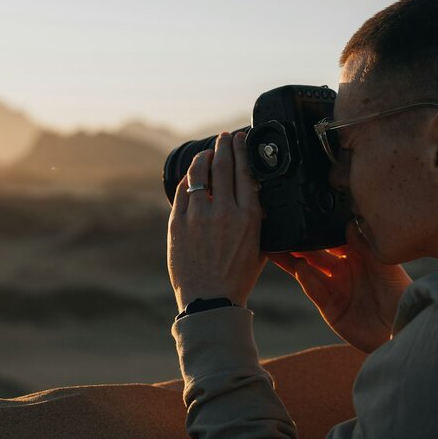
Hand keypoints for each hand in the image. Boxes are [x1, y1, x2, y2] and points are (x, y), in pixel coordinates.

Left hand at [167, 131, 266, 310]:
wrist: (210, 301)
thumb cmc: (237, 277)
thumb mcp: (260, 246)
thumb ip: (259, 219)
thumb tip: (256, 194)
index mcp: (249, 217)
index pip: (246, 171)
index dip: (242, 149)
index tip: (241, 139)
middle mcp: (224, 212)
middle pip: (223, 165)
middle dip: (224, 145)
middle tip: (224, 137)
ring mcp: (198, 217)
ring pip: (199, 173)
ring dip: (204, 156)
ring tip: (208, 151)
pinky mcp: (177, 224)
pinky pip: (182, 191)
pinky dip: (188, 178)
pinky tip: (192, 175)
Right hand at [269, 220, 410, 352]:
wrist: (400, 328)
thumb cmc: (399, 294)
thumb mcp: (384, 264)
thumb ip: (365, 244)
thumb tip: (348, 222)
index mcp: (357, 257)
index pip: (332, 239)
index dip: (318, 230)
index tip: (304, 217)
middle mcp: (343, 270)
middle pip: (315, 253)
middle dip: (299, 244)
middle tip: (283, 231)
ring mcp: (334, 288)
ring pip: (308, 271)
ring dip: (293, 260)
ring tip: (279, 247)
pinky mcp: (329, 307)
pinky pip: (313, 290)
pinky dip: (305, 279)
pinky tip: (299, 268)